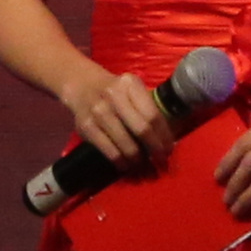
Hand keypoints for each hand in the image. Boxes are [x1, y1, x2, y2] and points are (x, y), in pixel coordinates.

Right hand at [53, 62, 169, 172]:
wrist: (81, 85)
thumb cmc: (114, 91)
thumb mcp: (131, 89)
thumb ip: (147, 107)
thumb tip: (165, 139)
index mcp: (130, 84)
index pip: (153, 114)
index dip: (164, 135)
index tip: (169, 149)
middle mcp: (114, 95)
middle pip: (142, 129)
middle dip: (155, 148)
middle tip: (161, 160)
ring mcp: (99, 111)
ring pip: (126, 143)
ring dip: (138, 159)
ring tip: (144, 166)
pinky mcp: (87, 126)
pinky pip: (109, 150)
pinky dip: (120, 162)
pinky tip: (126, 166)